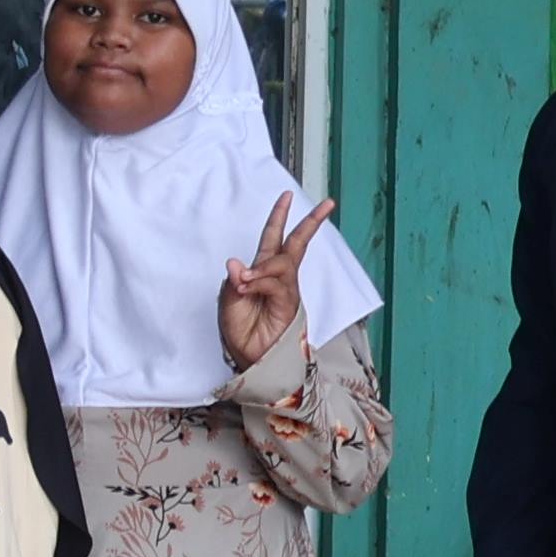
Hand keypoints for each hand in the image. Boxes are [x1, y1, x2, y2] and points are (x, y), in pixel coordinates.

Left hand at [220, 193, 335, 371]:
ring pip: (282, 264)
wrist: (252, 361)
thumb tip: (235, 262)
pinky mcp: (289, 305)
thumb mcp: (229, 303)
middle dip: (310, 223)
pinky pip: (277, 285)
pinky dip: (261, 282)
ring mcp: (286, 291)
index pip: (273, 239)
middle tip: (326, 204)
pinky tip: (247, 286)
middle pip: (295, 244)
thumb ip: (233, 282)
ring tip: (244, 280)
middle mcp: (278, 279)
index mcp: (262, 273)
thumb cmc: (242, 333)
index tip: (287, 196)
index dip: (279, 217)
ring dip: (263, 268)